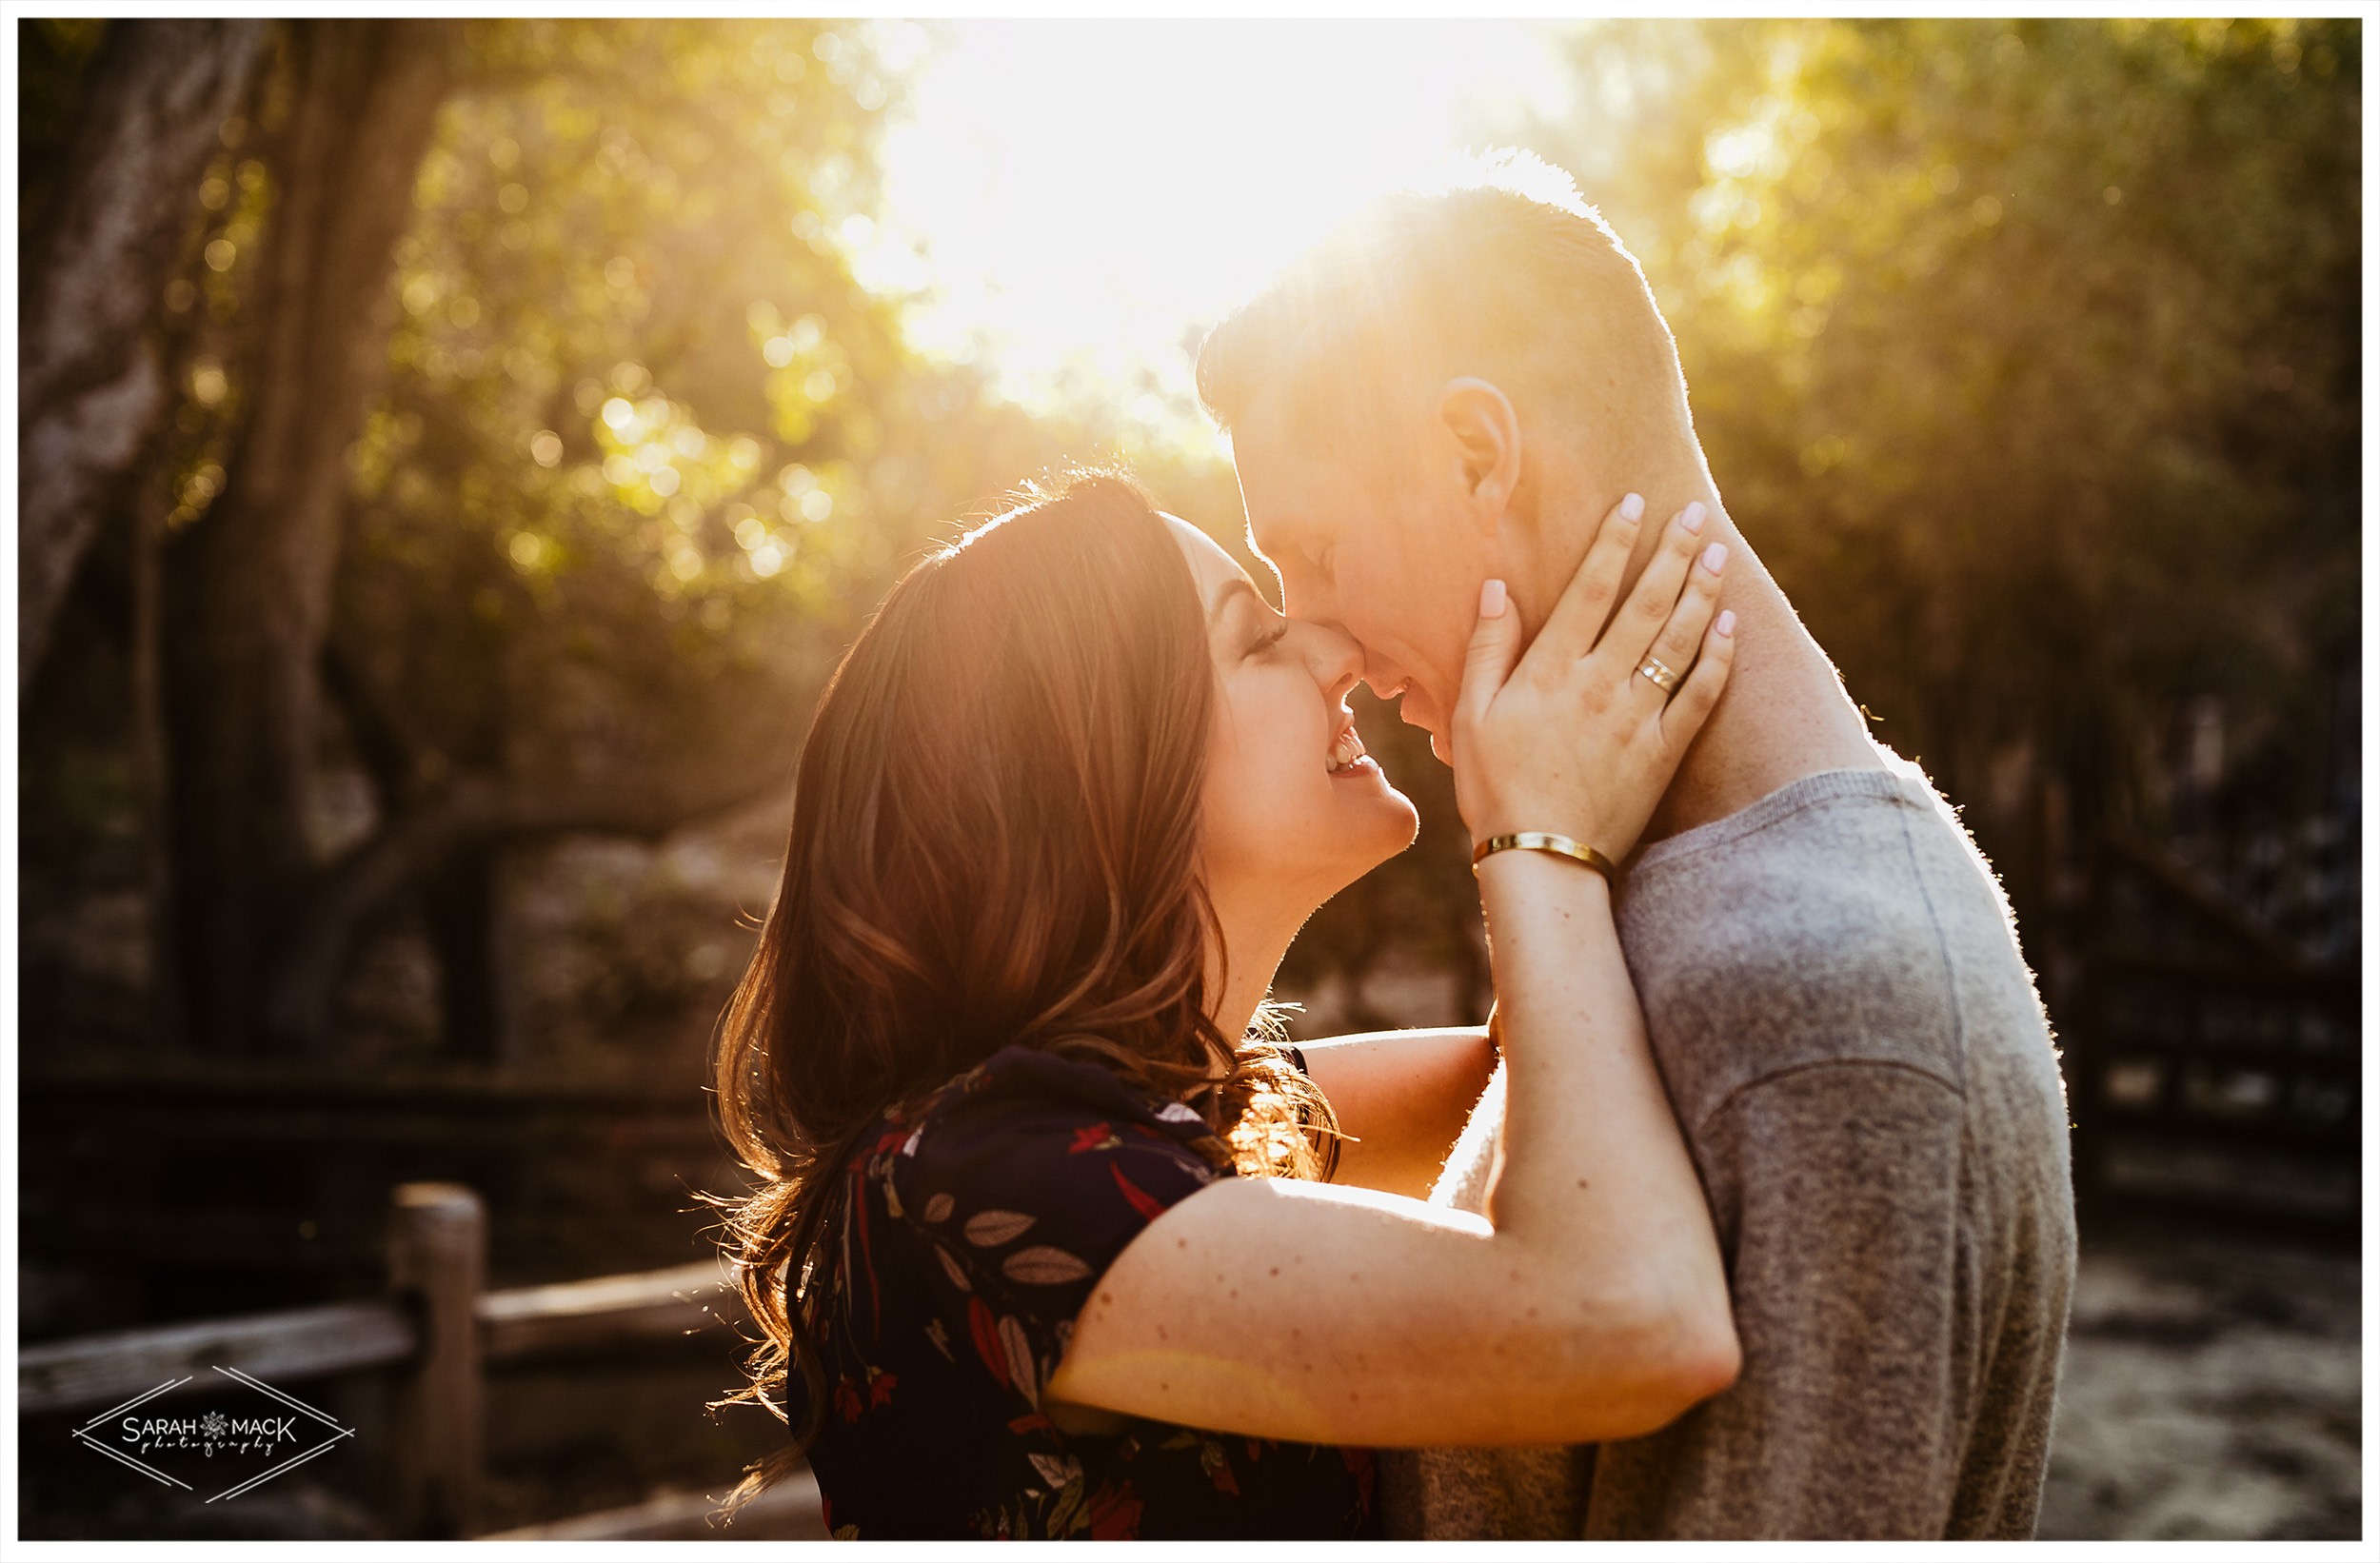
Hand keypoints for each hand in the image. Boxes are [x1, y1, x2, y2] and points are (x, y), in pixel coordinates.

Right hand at [1451, 493, 1735, 861]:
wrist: (1542, 857)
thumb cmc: (1495, 787)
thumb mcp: (1471, 716)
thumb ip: (1488, 648)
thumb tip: (1496, 588)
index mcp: (1551, 671)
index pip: (1590, 590)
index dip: (1615, 542)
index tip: (1635, 504)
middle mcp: (1600, 684)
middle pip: (1646, 604)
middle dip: (1673, 553)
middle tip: (1695, 515)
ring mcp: (1638, 717)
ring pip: (1679, 641)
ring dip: (1703, 593)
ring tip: (1719, 555)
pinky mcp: (1663, 752)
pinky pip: (1699, 696)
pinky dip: (1719, 659)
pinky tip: (1731, 628)